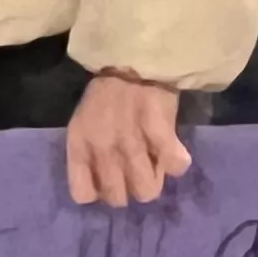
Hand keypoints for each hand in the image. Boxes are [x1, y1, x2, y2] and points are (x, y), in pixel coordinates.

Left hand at [64, 70, 191, 207]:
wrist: (133, 58)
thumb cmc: (108, 93)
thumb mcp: (85, 123)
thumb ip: (91, 153)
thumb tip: (106, 187)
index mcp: (79, 144)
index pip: (83, 194)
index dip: (100, 193)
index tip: (113, 181)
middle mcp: (101, 147)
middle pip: (117, 198)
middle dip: (130, 189)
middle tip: (139, 171)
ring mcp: (130, 140)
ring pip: (146, 191)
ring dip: (155, 180)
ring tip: (157, 163)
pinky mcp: (159, 131)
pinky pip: (173, 165)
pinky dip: (177, 162)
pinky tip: (176, 151)